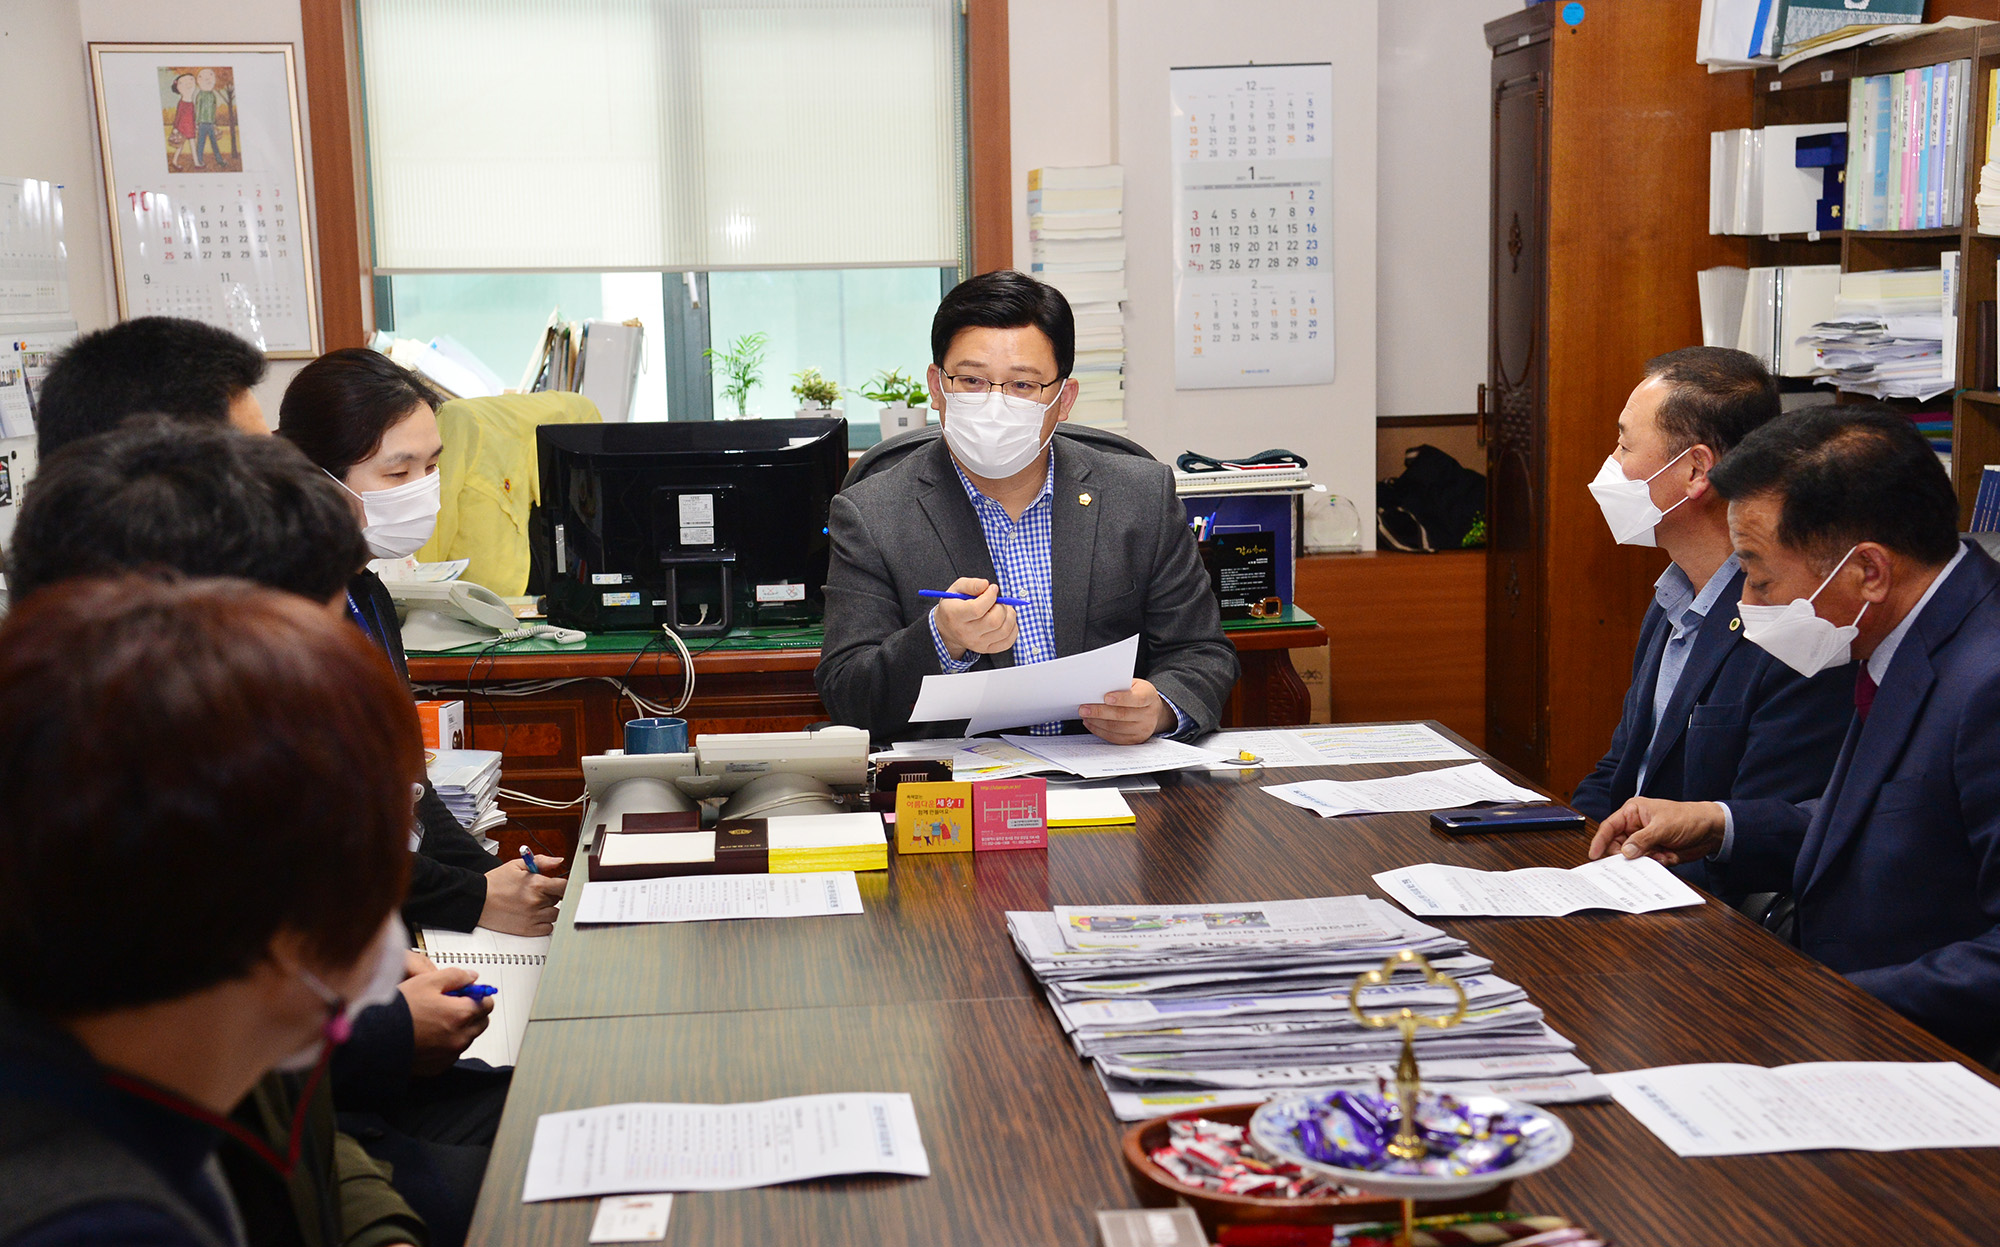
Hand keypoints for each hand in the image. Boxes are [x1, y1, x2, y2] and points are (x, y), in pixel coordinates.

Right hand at [399, 960, 491, 1074]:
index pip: (487, 1003)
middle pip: (481, 1022)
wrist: (375, 1038)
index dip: (476, 995)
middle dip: (471, 1011)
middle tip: (450, 1004)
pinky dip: (446, 1044)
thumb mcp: (427, 981)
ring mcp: (450, 1054)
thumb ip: (455, 976)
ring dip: (458, 1028)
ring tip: (433, 1019)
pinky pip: (452, 1052)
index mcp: (461, 1014)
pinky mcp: (439, 1066)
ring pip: (467, 1037)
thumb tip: (471, 977)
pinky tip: (428, 1035)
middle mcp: (459, 1037)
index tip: (466, 992)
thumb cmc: (398, 1011)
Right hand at [479, 855, 565, 935]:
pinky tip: (535, 916)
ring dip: (549, 909)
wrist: (477, 900)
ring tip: (536, 904)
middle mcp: (536, 902)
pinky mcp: (528, 930)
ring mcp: (533, 917)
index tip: (558, 885)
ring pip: (555, 914)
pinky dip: (544, 923)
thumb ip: (540, 862)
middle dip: (551, 895)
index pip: (564, 886)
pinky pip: (548, 928)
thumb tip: (558, 861)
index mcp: (536, 884)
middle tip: (539, 892)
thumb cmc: (495, 883)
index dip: (561, 885)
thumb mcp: (517, 865)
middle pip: (559, 899)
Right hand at [931, 576, 1016, 659]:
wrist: (948, 628)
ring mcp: (976, 643)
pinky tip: (1007, 620)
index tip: (992, 589)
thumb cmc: (954, 605)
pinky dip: (1013, 629)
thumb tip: (986, 585)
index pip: (977, 609)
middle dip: (1002, 607)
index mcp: (955, 615)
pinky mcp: (986, 649)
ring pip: (1004, 631)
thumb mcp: (956, 589)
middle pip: (994, 621)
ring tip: (1004, 609)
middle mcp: (965, 633)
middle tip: (998, 601)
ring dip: (1010, 616)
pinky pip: (1007, 642)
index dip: (990, 597)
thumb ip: (971, 584)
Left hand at [1079, 679, 1176, 744]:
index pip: (1137, 699)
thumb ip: (1119, 686)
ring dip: (1097, 722)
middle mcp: (1148, 715)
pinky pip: (1114, 738)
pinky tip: (1090, 723)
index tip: (1106, 697)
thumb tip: (1097, 689)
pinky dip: (1099, 731)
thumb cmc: (1138, 694)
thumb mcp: (1134, 685)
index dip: (1121, 698)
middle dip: (1100, 712)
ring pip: (1116, 728)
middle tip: (1084, 708)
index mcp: (1149, 697)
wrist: (1154, 711)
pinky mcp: (1135, 740)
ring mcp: (1142, 729)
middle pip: (1122, 715)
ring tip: (1085, 715)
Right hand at [1589, 797, 1726, 865]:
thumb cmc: (1688, 818)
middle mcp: (1635, 827)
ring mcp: (1644, 841)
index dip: (1600, 841)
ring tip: (1659, 855)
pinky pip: (1646, 863)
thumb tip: (1625, 852)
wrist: (1712, 830)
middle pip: (1617, 845)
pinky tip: (1667, 856)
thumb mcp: (1663, 826)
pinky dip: (1654, 863)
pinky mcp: (1654, 852)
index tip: (1594, 856)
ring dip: (1643, 860)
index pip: (1609, 827)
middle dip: (1624, 855)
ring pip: (1631, 856)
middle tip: (1631, 862)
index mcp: (1633, 813)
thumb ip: (1642, 840)